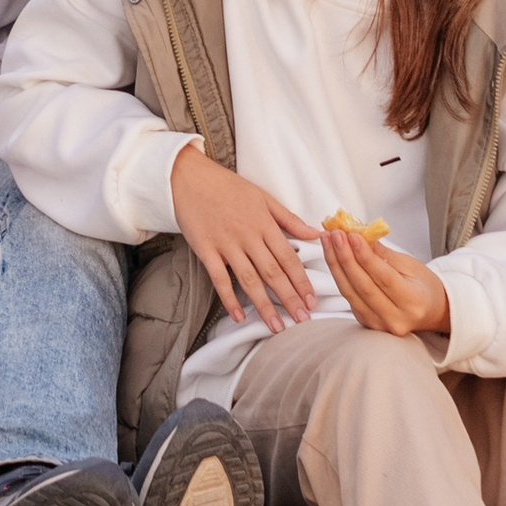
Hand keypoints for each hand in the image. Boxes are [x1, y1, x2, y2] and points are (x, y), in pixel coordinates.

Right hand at [170, 140, 316, 333]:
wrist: (189, 178)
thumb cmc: (227, 186)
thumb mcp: (262, 197)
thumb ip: (289, 219)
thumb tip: (316, 233)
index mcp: (264, 223)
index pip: (288, 257)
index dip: (302, 281)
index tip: (312, 300)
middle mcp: (247, 236)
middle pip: (272, 272)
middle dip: (289, 298)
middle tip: (302, 319)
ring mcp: (226, 244)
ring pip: (249, 280)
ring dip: (264, 305)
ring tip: (277, 327)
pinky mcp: (205, 250)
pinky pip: (219, 279)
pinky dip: (229, 299)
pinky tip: (239, 316)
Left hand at [323, 225, 450, 336]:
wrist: (429, 311)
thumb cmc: (423, 286)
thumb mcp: (410, 265)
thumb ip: (383, 254)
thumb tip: (361, 235)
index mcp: (413, 302)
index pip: (384, 278)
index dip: (365, 256)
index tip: (352, 235)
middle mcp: (395, 319)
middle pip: (363, 286)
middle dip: (345, 257)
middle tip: (335, 234)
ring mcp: (379, 325)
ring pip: (350, 293)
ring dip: (335, 264)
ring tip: (328, 241)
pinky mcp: (366, 323)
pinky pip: (348, 297)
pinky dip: (339, 275)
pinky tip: (333, 257)